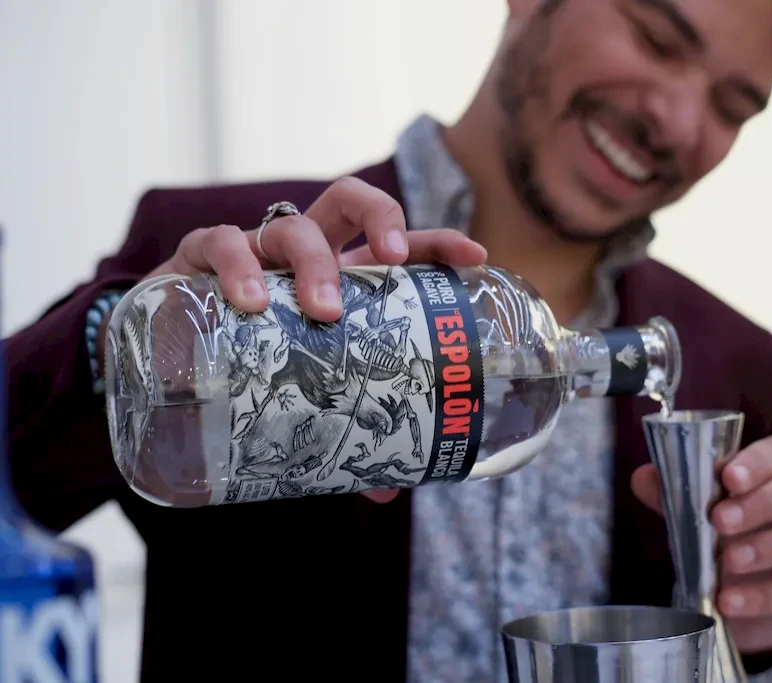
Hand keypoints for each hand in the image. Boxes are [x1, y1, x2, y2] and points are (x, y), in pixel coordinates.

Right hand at [146, 176, 487, 505]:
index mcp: (340, 278)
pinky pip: (218, 243)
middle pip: (347, 202)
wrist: (165, 359)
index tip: (475, 258)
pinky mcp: (197, 259)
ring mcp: (253, 251)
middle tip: (391, 263)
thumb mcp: (303, 392)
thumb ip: (345, 431)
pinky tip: (249, 301)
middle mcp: (303, 255)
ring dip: (313, 261)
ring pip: (291, 227)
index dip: (437, 243)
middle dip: (380, 220)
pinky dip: (237, 267)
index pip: (396, 246)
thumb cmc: (251, 366)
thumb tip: (389, 488)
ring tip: (322, 309)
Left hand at [631, 436, 771, 654]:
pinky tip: (731, 601)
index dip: (757, 463)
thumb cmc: (726, 537)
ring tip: (728, 562)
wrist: (744, 596)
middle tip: (719, 521)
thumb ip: (673, 494)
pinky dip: (768, 595)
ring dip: (771, 547)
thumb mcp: (696, 514)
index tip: (728, 477)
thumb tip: (644, 477)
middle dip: (761, 504)